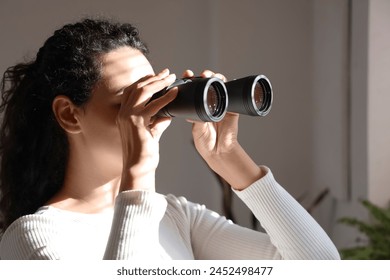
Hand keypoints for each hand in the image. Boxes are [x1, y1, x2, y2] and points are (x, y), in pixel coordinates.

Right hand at [117, 69, 176, 190]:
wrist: (138, 169)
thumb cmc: (144, 154)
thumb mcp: (151, 133)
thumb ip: (157, 122)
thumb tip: (168, 114)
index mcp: (123, 115)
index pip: (131, 91)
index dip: (144, 81)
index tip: (157, 76)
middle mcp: (123, 113)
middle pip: (137, 87)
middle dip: (153, 77)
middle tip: (167, 72)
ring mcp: (128, 117)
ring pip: (143, 91)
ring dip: (159, 82)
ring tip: (171, 77)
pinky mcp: (137, 123)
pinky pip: (154, 106)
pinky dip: (166, 97)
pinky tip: (175, 92)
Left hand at [184, 69, 263, 189]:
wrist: (219, 152)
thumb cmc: (205, 143)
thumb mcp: (197, 129)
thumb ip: (196, 119)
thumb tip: (192, 111)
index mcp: (196, 106)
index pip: (193, 89)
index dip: (190, 80)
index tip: (187, 74)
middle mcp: (208, 103)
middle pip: (207, 84)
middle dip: (204, 75)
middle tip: (201, 74)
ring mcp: (220, 105)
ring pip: (219, 86)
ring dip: (216, 77)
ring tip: (211, 75)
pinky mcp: (232, 109)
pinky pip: (231, 95)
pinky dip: (228, 85)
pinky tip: (224, 81)